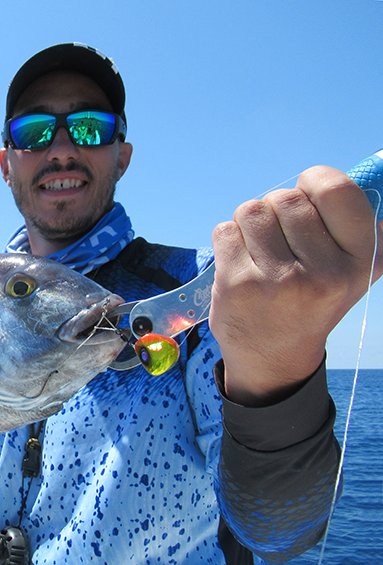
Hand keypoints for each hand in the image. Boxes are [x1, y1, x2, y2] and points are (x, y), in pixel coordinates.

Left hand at [210, 166, 382, 405]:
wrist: (273, 358)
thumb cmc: (312, 301)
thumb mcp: (353, 272)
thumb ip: (363, 228)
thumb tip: (367, 179)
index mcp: (358, 261)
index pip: (337, 189)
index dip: (315, 180)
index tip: (308, 192)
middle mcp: (321, 272)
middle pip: (286, 197)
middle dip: (277, 208)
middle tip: (280, 239)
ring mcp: (276, 279)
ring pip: (252, 210)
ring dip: (250, 222)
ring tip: (260, 250)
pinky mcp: (237, 284)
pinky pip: (225, 230)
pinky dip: (229, 238)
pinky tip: (241, 263)